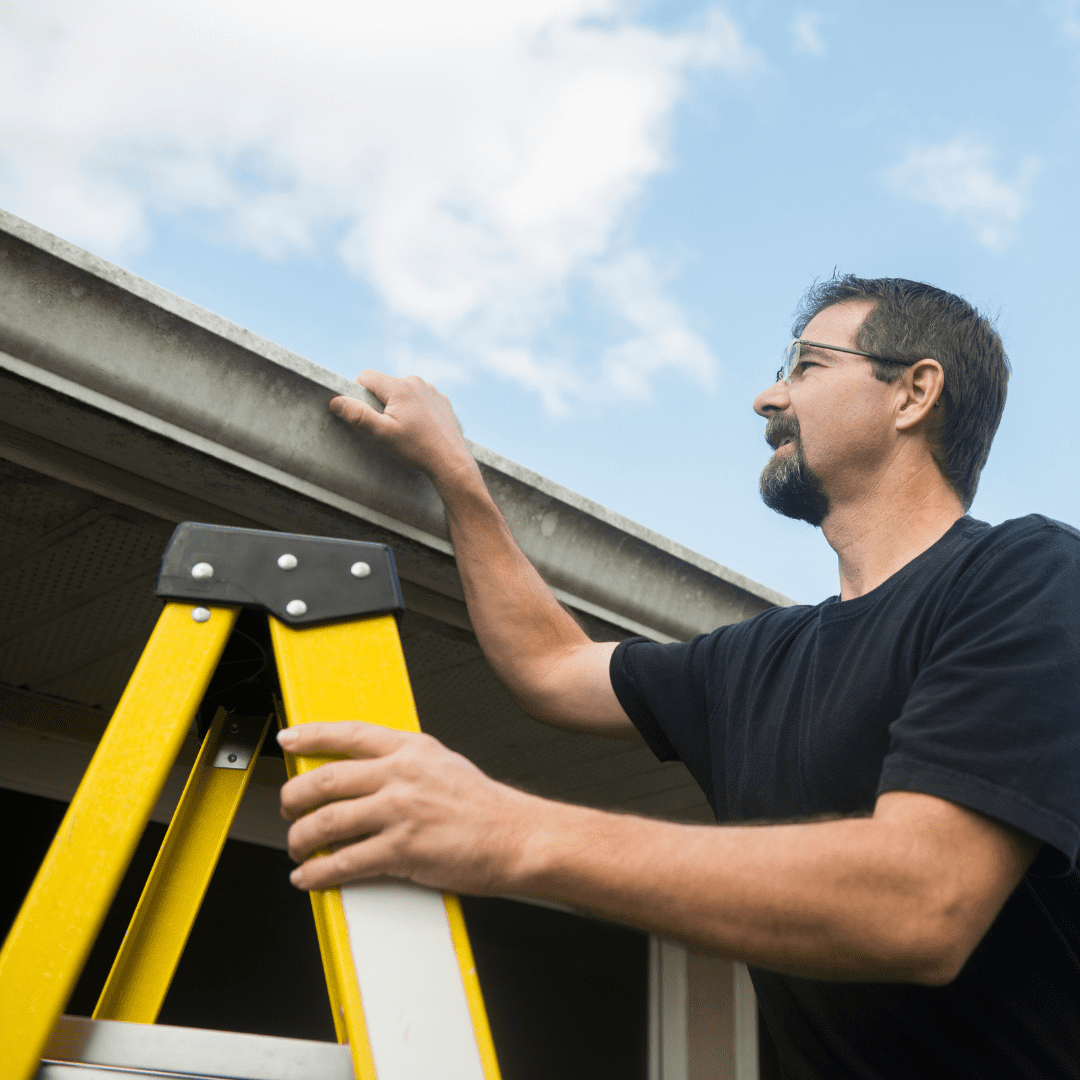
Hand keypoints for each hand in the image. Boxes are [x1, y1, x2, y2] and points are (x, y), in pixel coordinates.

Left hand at [277, 721, 534, 893]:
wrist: (516, 836)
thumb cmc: (483, 805)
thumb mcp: (442, 763)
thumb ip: (404, 762)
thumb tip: (365, 771)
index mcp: (410, 749)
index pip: (349, 734)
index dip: (311, 735)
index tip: (287, 739)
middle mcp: (401, 774)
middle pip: (325, 780)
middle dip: (293, 797)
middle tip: (288, 809)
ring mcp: (400, 811)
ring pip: (326, 822)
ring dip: (300, 839)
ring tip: (297, 848)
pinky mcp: (402, 850)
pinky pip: (344, 862)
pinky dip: (318, 873)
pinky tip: (309, 877)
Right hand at [329, 370, 476, 490]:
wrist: (451, 461)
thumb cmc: (416, 448)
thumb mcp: (382, 434)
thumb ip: (358, 415)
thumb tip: (336, 401)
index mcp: (399, 387)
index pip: (366, 376)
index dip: (358, 392)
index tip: (365, 413)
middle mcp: (416, 382)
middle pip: (385, 384)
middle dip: (380, 401)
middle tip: (387, 426)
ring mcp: (432, 390)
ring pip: (403, 391)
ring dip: (398, 405)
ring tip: (406, 429)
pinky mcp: (442, 400)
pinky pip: (420, 398)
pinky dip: (416, 409)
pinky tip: (420, 428)